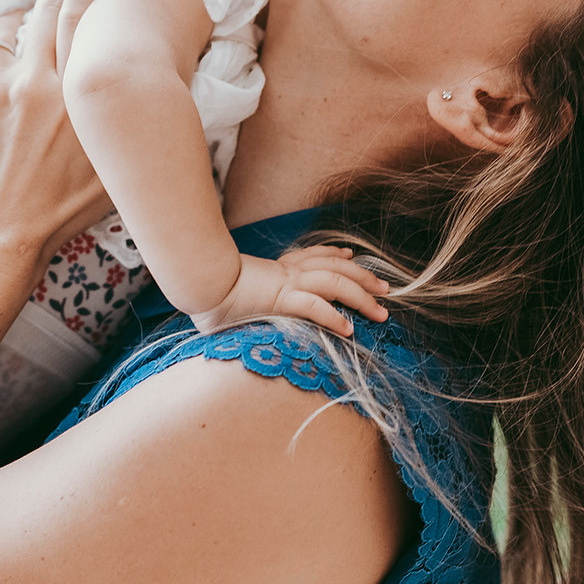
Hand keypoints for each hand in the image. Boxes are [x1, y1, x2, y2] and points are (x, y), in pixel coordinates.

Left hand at [0, 0, 108, 281]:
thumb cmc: (61, 208)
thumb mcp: (110, 164)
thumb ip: (123, 117)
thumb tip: (146, 77)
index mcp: (72, 97)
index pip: (82, 17)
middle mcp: (29, 83)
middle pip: (43, 9)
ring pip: (2, 30)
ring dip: (16, 31)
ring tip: (24, 43)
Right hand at [190, 245, 391, 336]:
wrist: (198, 280)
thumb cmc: (207, 286)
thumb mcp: (230, 292)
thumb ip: (240, 299)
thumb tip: (226, 310)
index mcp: (276, 267)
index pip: (313, 255)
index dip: (335, 253)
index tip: (351, 254)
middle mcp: (286, 271)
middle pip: (335, 266)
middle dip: (364, 277)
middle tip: (385, 288)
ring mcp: (285, 283)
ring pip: (335, 283)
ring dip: (362, 297)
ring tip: (381, 312)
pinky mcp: (281, 298)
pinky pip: (315, 306)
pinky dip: (334, 317)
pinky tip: (349, 329)